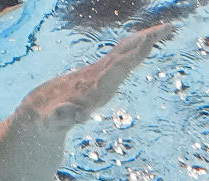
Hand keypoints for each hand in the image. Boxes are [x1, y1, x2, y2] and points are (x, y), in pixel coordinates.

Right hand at [23, 23, 174, 129]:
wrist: (41, 125)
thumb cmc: (46, 123)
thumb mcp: (52, 121)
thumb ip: (63, 117)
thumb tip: (77, 114)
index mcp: (97, 92)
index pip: (119, 69)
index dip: (133, 54)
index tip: (148, 41)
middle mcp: (103, 85)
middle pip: (128, 60)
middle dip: (145, 44)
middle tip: (167, 28)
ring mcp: (99, 80)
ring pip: (124, 58)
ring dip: (141, 44)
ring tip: (161, 30)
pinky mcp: (93, 76)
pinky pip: (114, 58)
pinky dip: (127, 48)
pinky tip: (136, 40)